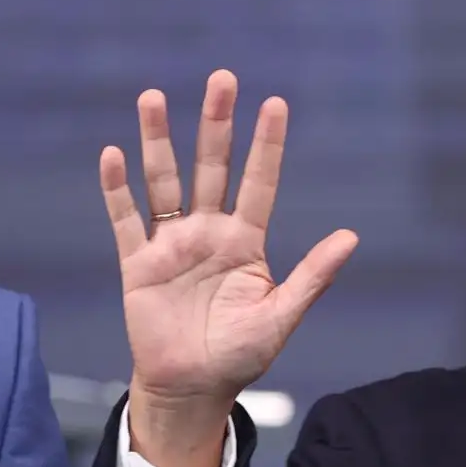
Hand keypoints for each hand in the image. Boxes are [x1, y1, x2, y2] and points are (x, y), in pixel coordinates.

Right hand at [100, 70, 358, 411]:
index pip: (259, 184)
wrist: (193, 388)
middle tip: (223, 78)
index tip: (276, 104)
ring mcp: (172, 246)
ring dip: (159, 141)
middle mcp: (209, 234)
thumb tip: (351, 236)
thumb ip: (313, 276)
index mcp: (245, 243)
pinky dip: (118, 190)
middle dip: (217, 124)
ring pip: (164, 182)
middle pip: (212, 168)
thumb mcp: (282, 316)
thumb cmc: (240, 355)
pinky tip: (114, 155)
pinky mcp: (139, 264)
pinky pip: (126, 220)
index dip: (266, 146)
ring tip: (154, 97)